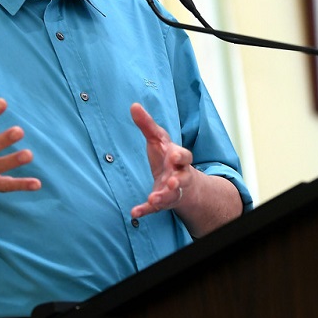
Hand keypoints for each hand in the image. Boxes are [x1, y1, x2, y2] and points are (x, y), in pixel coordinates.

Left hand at [129, 103, 192, 218]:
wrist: (181, 183)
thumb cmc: (168, 157)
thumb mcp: (159, 139)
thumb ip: (147, 124)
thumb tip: (134, 105)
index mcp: (179, 159)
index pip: (184, 156)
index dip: (179, 155)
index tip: (173, 155)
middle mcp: (179, 175)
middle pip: (182, 178)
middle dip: (178, 180)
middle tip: (172, 182)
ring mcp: (172, 191)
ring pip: (171, 195)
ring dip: (163, 197)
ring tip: (154, 198)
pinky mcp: (163, 202)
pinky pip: (155, 209)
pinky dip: (146, 210)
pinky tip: (135, 213)